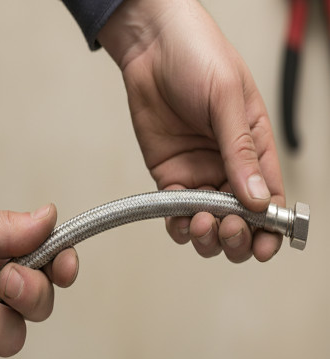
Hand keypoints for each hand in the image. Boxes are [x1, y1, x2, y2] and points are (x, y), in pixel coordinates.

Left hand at [99, 0, 284, 261]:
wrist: (152, 49)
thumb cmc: (198, 59)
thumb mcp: (227, 100)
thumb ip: (240, 151)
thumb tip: (257, 199)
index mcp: (254, 149)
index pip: (270, 199)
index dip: (270, 229)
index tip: (263, 246)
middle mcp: (228, 167)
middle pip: (240, 220)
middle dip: (236, 236)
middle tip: (227, 227)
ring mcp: (198, 174)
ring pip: (208, 223)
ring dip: (207, 235)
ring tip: (202, 222)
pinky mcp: (169, 176)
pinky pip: (175, 212)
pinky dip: (178, 225)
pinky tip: (180, 222)